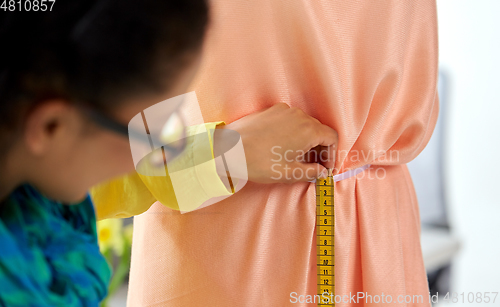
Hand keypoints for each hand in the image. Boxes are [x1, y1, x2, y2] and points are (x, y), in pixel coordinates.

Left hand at [214, 103, 337, 183]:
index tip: (326, 168)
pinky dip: (293, 132)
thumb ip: (311, 172)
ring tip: (297, 157)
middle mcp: (299, 116)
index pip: (332, 137)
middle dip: (320, 149)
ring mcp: (284, 111)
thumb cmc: (258, 162)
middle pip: (319, 130)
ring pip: (305, 124)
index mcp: (308, 130)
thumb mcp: (288, 173)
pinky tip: (283, 146)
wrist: (229, 149)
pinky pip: (290, 120)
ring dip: (306, 140)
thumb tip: (322, 173)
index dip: (332, 155)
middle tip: (314, 166)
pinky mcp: (272, 110)